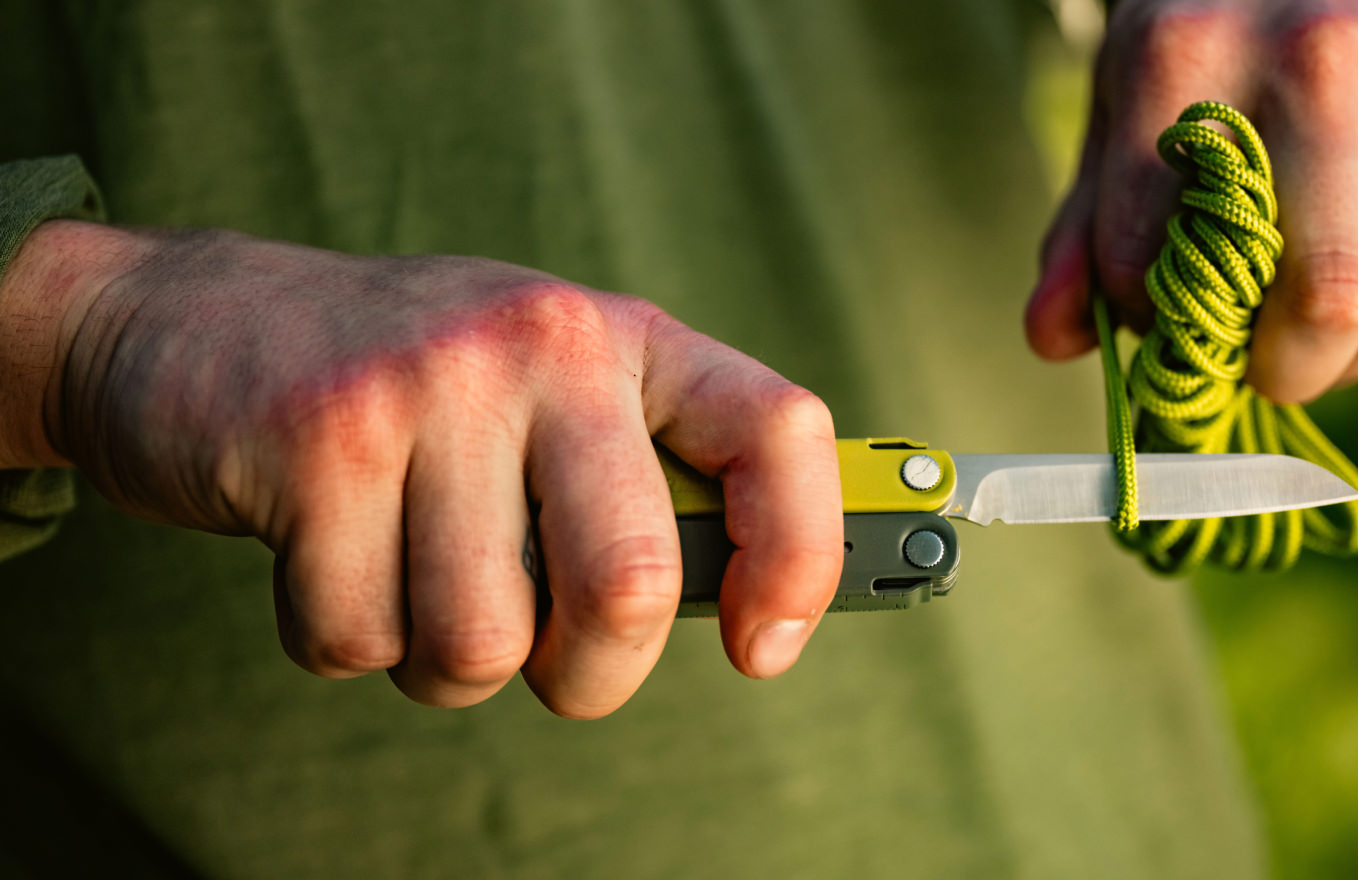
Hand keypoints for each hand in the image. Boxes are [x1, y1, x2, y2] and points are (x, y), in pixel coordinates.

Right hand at [0, 220, 843, 716]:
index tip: (763, 648)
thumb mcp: (545, 396)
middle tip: (547, 659)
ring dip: (444, 663)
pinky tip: (324, 555)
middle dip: (590, 675)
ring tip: (409, 581)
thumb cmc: (406, 392)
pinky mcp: (317, 441)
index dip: (802, 559)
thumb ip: (639, 483)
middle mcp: (543, 344)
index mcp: (625, 339)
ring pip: (484, 642)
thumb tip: (748, 612)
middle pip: (630, 587)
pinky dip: (341, 639)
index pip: (778, 434)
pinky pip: (360, 639)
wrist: (187, 322)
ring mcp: (429, 385)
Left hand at [1025, 0, 1357, 401]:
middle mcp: (1321, 59)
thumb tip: (1051, 339)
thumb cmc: (1219, 33)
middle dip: (1283, 371)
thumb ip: (1088, 227)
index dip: (1155, 324)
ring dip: (1348, 351)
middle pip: (1325, 304)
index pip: (1151, 266)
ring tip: (1311, 312)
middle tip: (1262, 364)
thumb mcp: (1128, 101)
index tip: (1171, 317)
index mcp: (1187, 54)